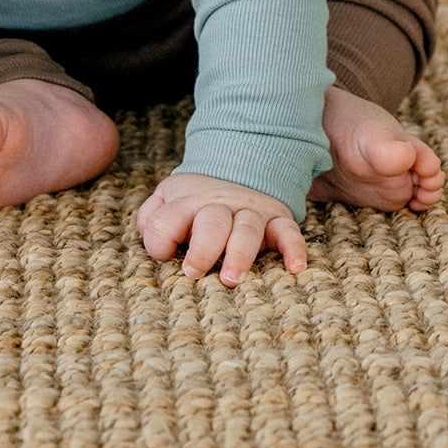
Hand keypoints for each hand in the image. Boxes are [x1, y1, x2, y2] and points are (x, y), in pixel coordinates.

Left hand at [137, 172, 306, 285]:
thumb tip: (153, 240)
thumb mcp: (167, 200)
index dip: (161, 239)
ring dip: (239, 253)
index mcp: (185, 202)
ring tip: (231, 278)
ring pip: (247, 228)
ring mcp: (249, 211)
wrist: (237, 169)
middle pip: (211, 222)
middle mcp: (218, 205)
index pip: (167, 219)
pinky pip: (288, 231)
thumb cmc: (195, 202)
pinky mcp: (276, 219)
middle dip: (202, 249)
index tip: (165, 255)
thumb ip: (152, 218)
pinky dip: (293, 247)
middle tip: (194, 273)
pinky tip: (294, 267)